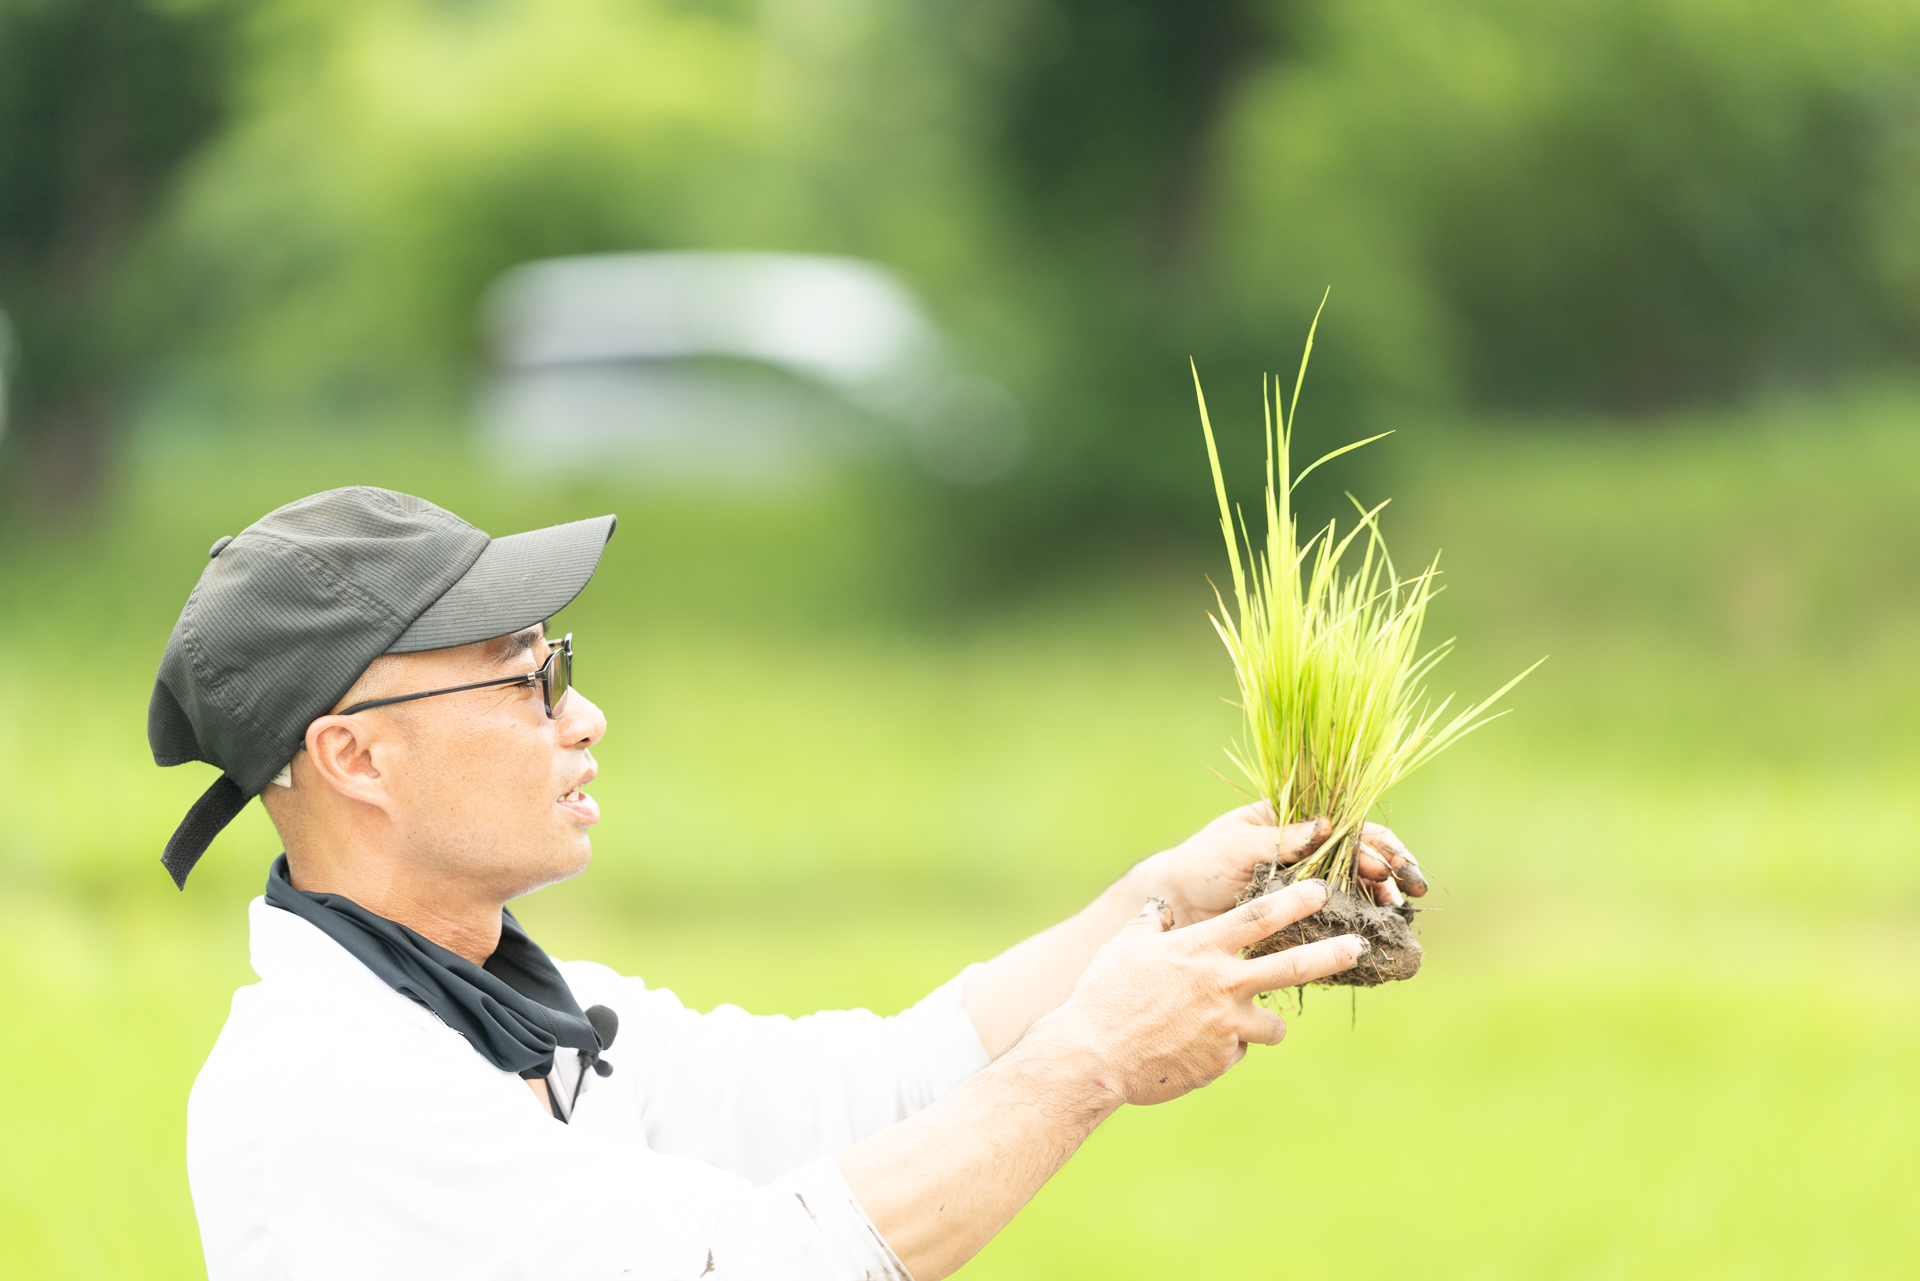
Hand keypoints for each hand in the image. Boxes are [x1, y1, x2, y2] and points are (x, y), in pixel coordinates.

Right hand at [1034, 880, 1365, 1105]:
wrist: (1094, 1055)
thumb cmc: (1103, 995)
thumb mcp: (1123, 948)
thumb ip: (1149, 925)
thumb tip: (1159, 910)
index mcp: (1199, 949)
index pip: (1257, 918)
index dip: (1293, 901)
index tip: (1322, 889)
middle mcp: (1221, 984)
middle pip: (1291, 966)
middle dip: (1331, 954)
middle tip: (1358, 946)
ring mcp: (1226, 1025)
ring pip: (1271, 1025)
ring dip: (1262, 1023)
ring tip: (1232, 1025)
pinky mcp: (1222, 1060)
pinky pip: (1236, 1052)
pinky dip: (1222, 1049)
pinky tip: (1189, 1049)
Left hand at [1136, 802, 1428, 921]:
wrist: (1177, 907)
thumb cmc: (1202, 863)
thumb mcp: (1238, 844)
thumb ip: (1282, 838)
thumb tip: (1327, 826)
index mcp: (1297, 823)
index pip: (1350, 826)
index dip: (1376, 843)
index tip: (1390, 866)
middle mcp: (1310, 853)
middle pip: (1363, 858)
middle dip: (1390, 873)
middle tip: (1405, 893)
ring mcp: (1308, 887)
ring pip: (1358, 889)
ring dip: (1380, 900)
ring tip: (1394, 914)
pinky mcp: (1302, 918)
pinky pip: (1338, 920)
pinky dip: (1359, 926)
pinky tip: (1376, 936)